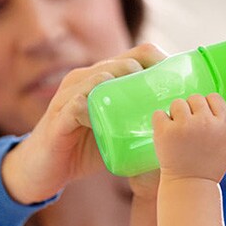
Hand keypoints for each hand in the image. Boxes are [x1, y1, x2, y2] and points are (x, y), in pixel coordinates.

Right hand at [2, 44, 166, 203]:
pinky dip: (90, 108)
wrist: (44, 169)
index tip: (181, 81)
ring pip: (99, 78)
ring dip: (123, 83)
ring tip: (143, 99)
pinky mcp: (58, 118)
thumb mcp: (118, 131)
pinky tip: (105, 117)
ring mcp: (70, 96)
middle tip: (169, 95)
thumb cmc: (85, 147)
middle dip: (149, 73)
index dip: (161, 61)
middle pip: (123, 63)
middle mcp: (86, 79)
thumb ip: (142, 126)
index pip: (137, 55)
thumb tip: (179, 133)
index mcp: (103, 78)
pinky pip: (75, 106)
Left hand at [152, 93, 225, 183]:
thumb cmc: (210, 168)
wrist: (190, 185)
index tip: (202, 118)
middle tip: (188, 128)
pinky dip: (160, 121)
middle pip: (194, 98)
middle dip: (190, 110)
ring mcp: (184, 125)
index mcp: (222, 124)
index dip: (206, 106)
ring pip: (176, 103)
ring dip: (174, 114)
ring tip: (177, 131)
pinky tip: (165, 133)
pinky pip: (159, 114)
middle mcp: (204, 122)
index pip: (213, 98)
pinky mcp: (165, 131)